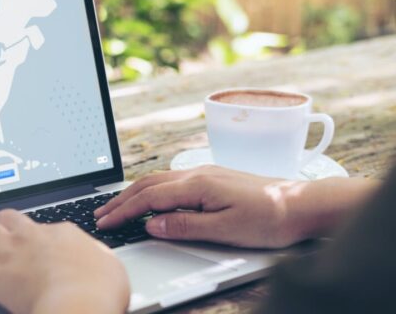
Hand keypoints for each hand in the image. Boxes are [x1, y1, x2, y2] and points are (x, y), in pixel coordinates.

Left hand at [0, 209, 128, 313]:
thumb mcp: (112, 270)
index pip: (42, 227)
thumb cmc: (99, 293)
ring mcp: (11, 249)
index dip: (34, 238)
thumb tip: (98, 262)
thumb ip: (100, 260)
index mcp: (63, 233)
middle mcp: (34, 235)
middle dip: (0, 225)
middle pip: (8, 217)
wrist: (80, 304)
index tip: (32, 249)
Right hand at [94, 165, 373, 247]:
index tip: (106, 222)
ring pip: (158, 179)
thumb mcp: (226, 230)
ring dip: (134, 193)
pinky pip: (171, 180)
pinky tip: (149, 197)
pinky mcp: (212, 177)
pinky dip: (151, 189)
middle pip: (148, 184)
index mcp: (198, 184)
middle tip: (101, 214)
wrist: (302, 204)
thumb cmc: (270, 218)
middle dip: (121, 200)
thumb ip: (185, 225)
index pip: (149, 198)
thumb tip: (152, 223)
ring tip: (116, 206)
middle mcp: (197, 173)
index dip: (124, 211)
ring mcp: (205, 173)